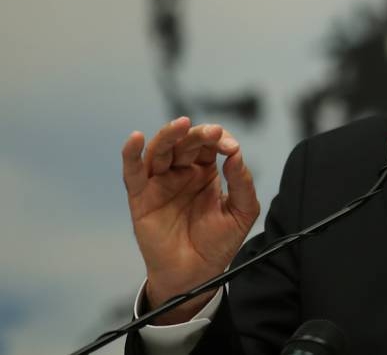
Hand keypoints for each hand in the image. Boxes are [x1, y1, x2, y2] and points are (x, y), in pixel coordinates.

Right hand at [122, 117, 259, 322]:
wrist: (197, 275)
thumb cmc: (218, 243)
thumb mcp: (241, 212)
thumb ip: (242, 183)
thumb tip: (235, 154)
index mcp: (205, 171)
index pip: (209, 144)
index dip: (219, 139)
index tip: (230, 147)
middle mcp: (181, 172)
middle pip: (185, 142)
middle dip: (199, 134)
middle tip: (212, 133)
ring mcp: (160, 182)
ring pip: (161, 150)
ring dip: (169, 134)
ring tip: (181, 125)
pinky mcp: (141, 197)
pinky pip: (133, 172)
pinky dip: (131, 154)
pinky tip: (135, 139)